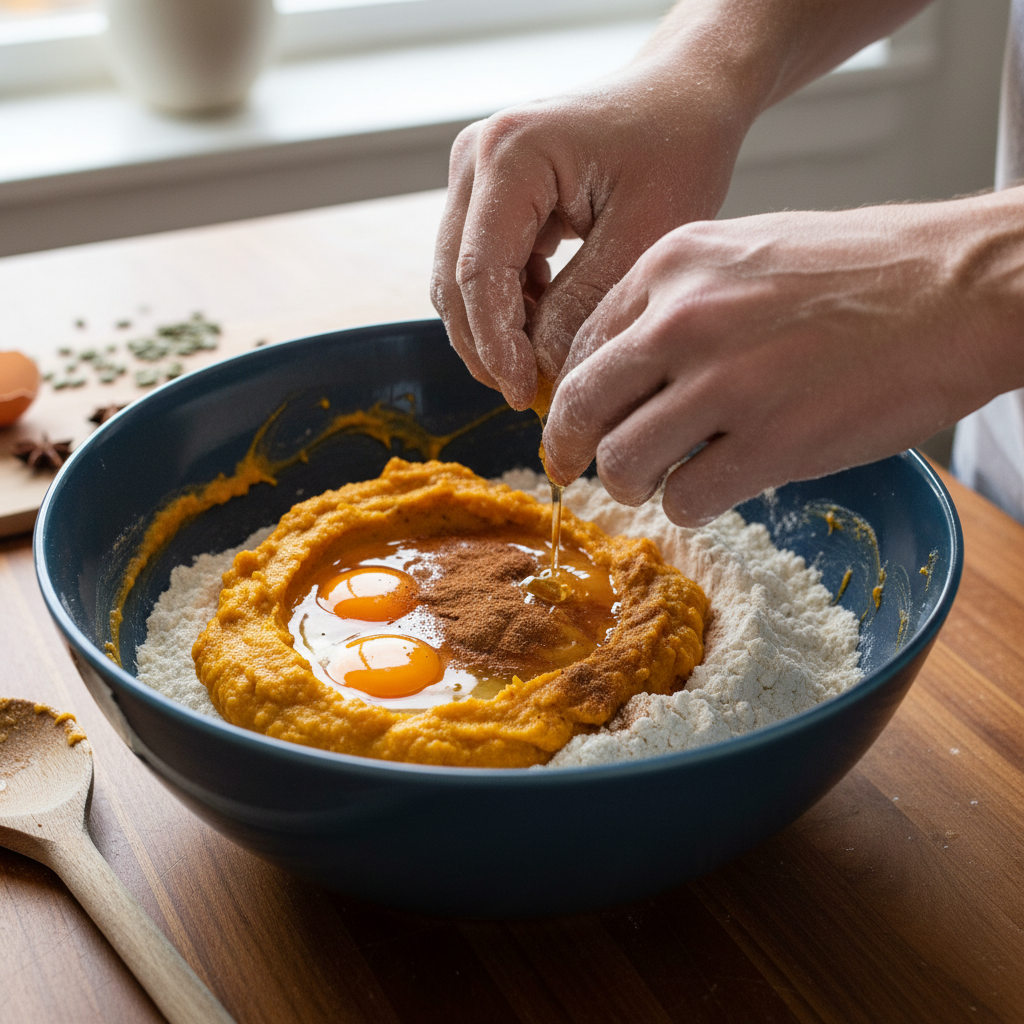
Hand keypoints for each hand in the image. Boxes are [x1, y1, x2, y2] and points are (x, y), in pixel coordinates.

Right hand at [431, 64, 749, 409]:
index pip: (478, 274)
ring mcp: (475, 174)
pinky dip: (506, 307)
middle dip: (488, 347)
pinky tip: (547, 324)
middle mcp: (476, 158)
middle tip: (532, 395)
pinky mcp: (486, 193)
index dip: (496, 347)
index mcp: (511, 155)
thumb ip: (583, 304)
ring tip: (544, 364)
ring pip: (459, 281)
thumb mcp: (643, 235)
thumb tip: (538, 367)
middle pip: (454, 281)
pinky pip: (478, 267)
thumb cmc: (676, 149)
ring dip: (495, 330)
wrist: (681, 97)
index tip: (524, 396)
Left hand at [542, 195, 1023, 524]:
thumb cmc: (861, 270)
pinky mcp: (772, 442)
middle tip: (577, 470)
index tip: (579, 422)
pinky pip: (685, 500)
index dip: (571, 396)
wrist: (959, 287)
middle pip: (582, 407)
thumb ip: (676, 300)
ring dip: (631, 485)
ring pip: (622, 463)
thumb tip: (626, 365)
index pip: (581, 346)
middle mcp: (684, 319)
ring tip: (661, 480)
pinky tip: (717, 488)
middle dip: (570, 449)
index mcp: (672, 265)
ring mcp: (726, 383)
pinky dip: (690, 506)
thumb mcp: (747, 251)